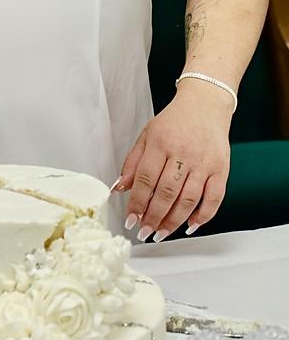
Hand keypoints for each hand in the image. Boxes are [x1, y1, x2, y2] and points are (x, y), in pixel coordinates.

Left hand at [113, 81, 233, 240]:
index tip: (130, 220)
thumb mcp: (147, 135)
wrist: (205, 105)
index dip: (137, 203)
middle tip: (144, 232)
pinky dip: (203, 216)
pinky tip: (190, 226)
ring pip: (189, 199)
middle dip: (153, 217)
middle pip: (166, 193)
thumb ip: (132, 162)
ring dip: (173, 221)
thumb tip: (118, 188)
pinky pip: (214, 198)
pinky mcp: (221, 169)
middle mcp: (183, 154)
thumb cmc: (174, 122)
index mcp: (160, 143)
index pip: (146, 179)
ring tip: (161, 233)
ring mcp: (204, 163)